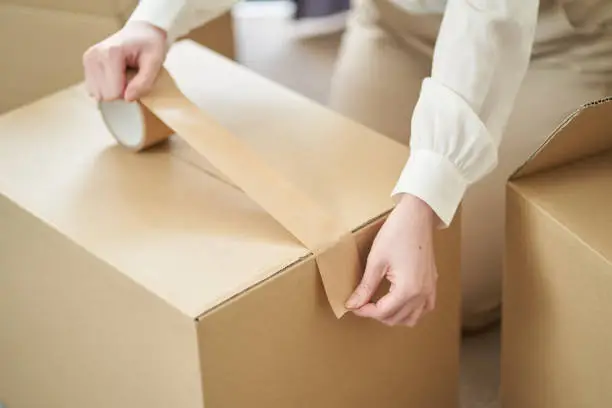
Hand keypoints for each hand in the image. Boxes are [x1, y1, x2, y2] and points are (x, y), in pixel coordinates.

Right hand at [82, 21, 167, 101]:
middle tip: (132, 79)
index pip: (114, 93)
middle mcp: (94, 56)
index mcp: (110, 54)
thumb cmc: (150, 45)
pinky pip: (94, 89)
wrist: (142, 31)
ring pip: (97, 94)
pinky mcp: (87, 63)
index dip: (129, 93)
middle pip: (105, 95)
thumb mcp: (155, 62)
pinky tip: (116, 76)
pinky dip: (106, 88)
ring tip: (124, 76)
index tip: (138, 81)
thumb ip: (144, 82)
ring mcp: (88, 59)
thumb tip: (127, 98)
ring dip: (113, 91)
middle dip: (121, 93)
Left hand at [346, 194, 437, 326]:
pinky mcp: (432, 283)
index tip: (353, 305)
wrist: (417, 216)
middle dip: (377, 314)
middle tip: (362, 302)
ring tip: (378, 304)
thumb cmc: (396, 233)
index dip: (364, 311)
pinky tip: (399, 302)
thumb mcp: (376, 261)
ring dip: (394, 316)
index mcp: (408, 289)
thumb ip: (365, 287)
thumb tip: (353, 304)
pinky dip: (411, 311)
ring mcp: (430, 289)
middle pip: (396, 318)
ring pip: (412, 318)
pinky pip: (425, 308)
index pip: (383, 312)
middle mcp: (422, 294)